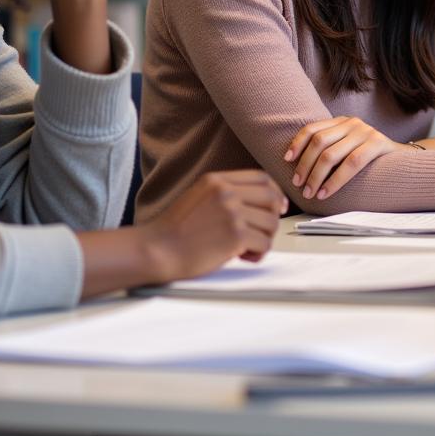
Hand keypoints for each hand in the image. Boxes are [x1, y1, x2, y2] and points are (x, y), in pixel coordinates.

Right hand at [142, 171, 288, 281]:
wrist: (156, 249)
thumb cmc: (175, 230)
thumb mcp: (199, 196)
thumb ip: (224, 193)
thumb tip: (259, 203)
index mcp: (217, 180)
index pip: (261, 178)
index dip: (275, 192)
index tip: (278, 206)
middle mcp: (227, 192)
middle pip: (271, 197)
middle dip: (274, 216)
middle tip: (265, 231)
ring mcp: (232, 212)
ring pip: (271, 223)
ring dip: (265, 238)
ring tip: (247, 248)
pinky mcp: (236, 235)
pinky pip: (265, 243)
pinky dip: (259, 253)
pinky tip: (243, 257)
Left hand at [284, 116, 410, 200]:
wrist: (405, 159)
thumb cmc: (370, 158)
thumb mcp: (348, 147)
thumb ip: (330, 148)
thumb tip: (297, 167)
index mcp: (341, 121)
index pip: (312, 129)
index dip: (297, 143)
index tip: (286, 160)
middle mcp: (352, 123)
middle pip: (318, 142)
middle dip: (304, 165)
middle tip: (298, 184)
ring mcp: (365, 132)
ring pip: (331, 154)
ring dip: (316, 176)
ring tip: (310, 192)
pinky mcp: (378, 144)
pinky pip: (351, 164)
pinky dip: (335, 181)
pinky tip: (327, 192)